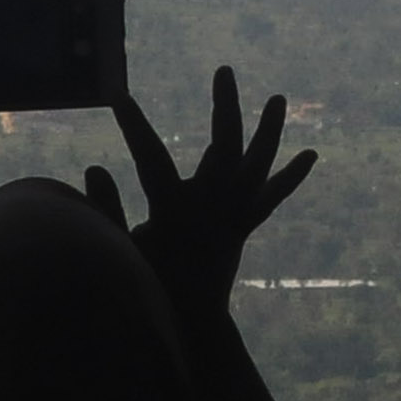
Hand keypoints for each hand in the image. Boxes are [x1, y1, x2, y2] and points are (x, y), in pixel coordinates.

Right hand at [86, 67, 317, 315]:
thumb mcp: (120, 253)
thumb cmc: (147, 291)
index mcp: (175, 213)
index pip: (151, 158)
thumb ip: (106, 210)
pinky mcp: (241, 229)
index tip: (119, 95)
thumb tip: (92, 168)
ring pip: (257, 167)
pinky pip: (269, 198)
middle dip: (226, 106)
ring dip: (269, 132)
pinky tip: (308, 156)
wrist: (189, 330)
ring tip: (279, 98)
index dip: (135, 126)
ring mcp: (232, 218)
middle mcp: (212, 210)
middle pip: (225, 146)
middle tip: (225, 70)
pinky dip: (288, 177)